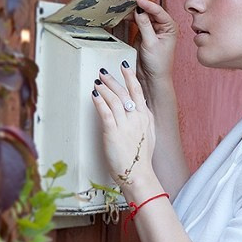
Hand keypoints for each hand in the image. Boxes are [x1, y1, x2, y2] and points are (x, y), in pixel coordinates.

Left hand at [90, 62, 156, 195]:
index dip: (130, 77)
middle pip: (124, 92)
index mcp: (145, 117)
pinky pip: (105, 112)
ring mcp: (125, 125)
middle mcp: (137, 118)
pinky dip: (99, 102)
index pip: (137, 91)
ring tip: (96, 82)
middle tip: (103, 73)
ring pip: (114, 100)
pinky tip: (94, 95)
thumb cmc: (140, 158)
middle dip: (112, 80)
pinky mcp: (113, 133)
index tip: (124, 67)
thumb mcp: (148, 134)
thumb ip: (143, 119)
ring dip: (104, 89)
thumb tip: (137, 106)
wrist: (139, 174)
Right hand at [131, 0, 177, 81]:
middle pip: (150, 11)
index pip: (158, 11)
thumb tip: (139, 10)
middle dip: (139, 6)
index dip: (147, 4)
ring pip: (142, 15)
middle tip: (129, 2)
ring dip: (134, 12)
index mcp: (170, 26)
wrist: (152, 78)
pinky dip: (131, 19)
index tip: (137, 0)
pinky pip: (137, 22)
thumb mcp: (151, 43)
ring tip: (125, 8)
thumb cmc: (158, 64)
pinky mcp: (143, 33)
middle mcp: (162, 26)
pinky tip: (125, 16)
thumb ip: (144, 25)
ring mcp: (152, 29)